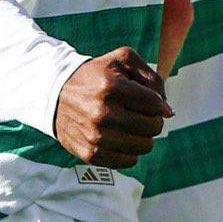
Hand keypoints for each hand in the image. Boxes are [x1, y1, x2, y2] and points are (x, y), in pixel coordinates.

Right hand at [53, 48, 171, 168]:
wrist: (54, 95)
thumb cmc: (96, 75)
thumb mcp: (122, 60)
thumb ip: (153, 79)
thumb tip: (168, 112)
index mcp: (112, 88)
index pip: (155, 104)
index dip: (155, 102)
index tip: (143, 99)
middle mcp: (103, 113)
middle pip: (153, 126)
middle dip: (152, 119)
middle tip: (138, 114)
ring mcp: (96, 136)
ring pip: (145, 146)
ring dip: (143, 137)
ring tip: (130, 126)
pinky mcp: (91, 154)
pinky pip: (129, 161)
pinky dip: (130, 151)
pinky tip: (120, 139)